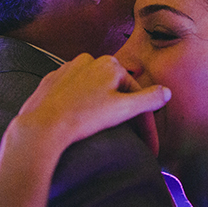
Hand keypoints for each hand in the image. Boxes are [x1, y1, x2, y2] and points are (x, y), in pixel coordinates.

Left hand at [14, 54, 170, 155]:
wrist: (41, 126)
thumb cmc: (83, 117)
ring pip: (93, 90)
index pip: (136, 93)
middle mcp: (88, 60)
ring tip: (101, 130)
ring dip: (101, 107)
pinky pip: (72, 93)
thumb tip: (166, 92)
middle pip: (114, 89)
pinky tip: (79, 122)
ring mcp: (67, 69)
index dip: (145, 123)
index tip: (148, 146)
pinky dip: (79, 105)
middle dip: (123, 112)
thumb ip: (148, 99)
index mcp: (110, 64)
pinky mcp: (50, 81)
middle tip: (127, 138)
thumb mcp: (124, 109)